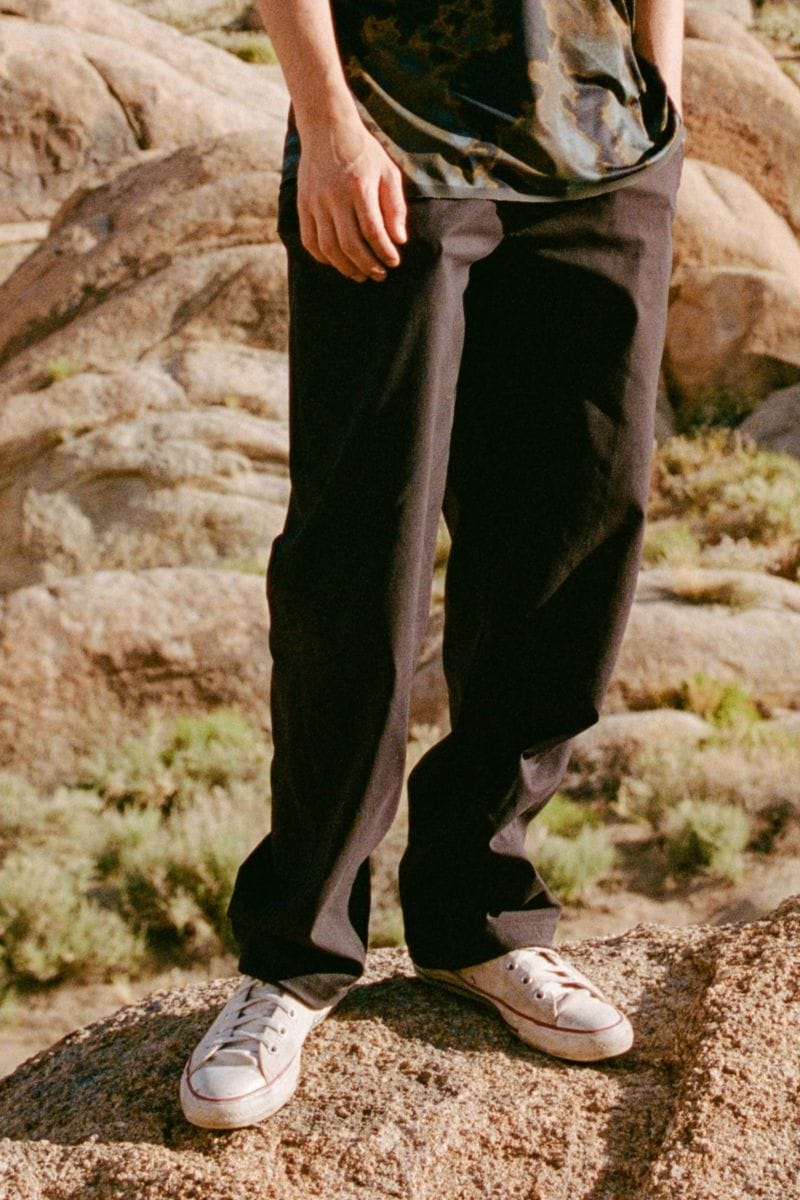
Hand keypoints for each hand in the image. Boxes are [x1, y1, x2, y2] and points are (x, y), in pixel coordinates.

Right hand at [296, 117, 407, 281]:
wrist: (326, 128)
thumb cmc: (363, 152)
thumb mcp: (388, 172)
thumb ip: (395, 206)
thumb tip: (399, 240)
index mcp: (358, 187)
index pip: (372, 230)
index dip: (384, 252)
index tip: (394, 262)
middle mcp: (334, 196)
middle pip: (349, 244)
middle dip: (367, 265)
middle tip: (379, 274)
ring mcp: (315, 201)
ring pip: (328, 248)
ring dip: (346, 267)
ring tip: (360, 274)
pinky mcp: (302, 204)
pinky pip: (309, 241)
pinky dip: (324, 258)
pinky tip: (338, 262)